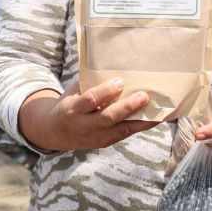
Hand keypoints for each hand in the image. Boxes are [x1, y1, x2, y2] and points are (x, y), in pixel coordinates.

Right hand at [18, 78, 158, 152]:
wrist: (54, 132)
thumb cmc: (68, 104)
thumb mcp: (72, 93)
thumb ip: (89, 85)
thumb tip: (114, 68)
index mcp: (73, 109)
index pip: (90, 100)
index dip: (105, 92)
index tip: (119, 82)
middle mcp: (84, 125)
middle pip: (108, 117)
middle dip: (127, 107)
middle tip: (144, 96)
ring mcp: (95, 137)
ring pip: (120, 130)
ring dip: (139, 120)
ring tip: (156, 110)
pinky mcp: (104, 143)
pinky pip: (124, 134)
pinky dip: (139, 126)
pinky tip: (153, 119)